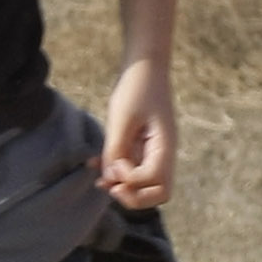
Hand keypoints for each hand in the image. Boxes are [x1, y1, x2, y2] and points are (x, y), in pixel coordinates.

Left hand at [100, 55, 176, 208]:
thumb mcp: (121, 118)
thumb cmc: (137, 87)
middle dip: (135, 197)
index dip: (131, 180)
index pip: (155, 182)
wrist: (144, 64)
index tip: (115, 164)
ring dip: (123, 187)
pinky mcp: (142, 146)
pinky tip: (96, 166)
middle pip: (159, 193)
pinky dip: (117, 173)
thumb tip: (110, 179)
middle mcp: (164, 153)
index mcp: (166, 146)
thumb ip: (115, 150)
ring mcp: (154, 151)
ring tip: (100, 181)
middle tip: (112, 187)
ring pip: (145, 186)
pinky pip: (132, 169)